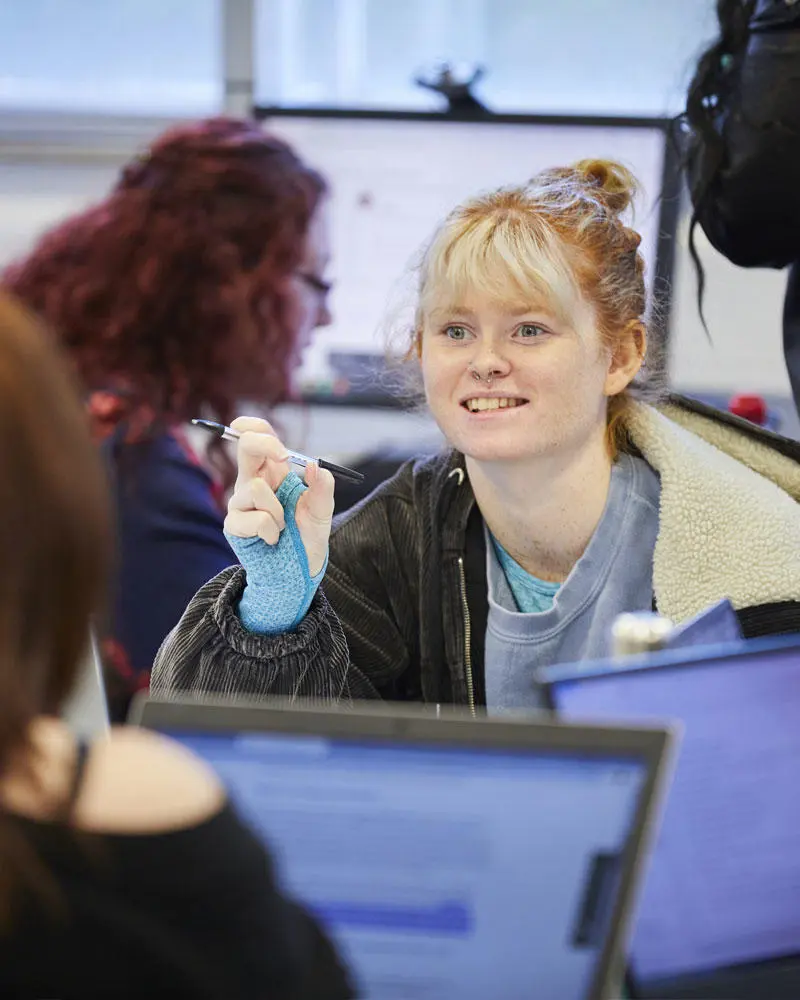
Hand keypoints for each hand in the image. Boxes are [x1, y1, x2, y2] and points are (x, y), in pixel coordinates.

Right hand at [223, 416, 334, 575]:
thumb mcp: (322, 511)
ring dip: (277, 511)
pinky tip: (273, 539)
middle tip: (285, 459)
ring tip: (283, 527)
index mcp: (274, 472)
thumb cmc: (307, 536)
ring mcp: (241, 502)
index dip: (259, 428)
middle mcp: (253, 481)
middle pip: (245, 446)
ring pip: (255, 488)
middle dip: (264, 444)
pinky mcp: (234, 524)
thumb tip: (315, 466)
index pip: (258, 437)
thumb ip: (323, 488)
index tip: (280, 444)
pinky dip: (270, 530)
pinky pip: (254, 518)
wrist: (300, 570)